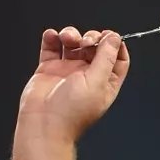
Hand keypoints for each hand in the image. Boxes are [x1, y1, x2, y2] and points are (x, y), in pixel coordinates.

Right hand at [19, 27, 130, 141]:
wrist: (42, 125)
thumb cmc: (70, 114)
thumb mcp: (97, 82)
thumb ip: (106, 57)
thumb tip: (114, 38)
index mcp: (105, 83)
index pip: (117, 58)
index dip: (115, 44)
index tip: (108, 35)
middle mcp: (87, 76)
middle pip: (95, 46)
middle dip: (91, 37)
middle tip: (85, 41)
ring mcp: (67, 71)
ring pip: (73, 44)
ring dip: (71, 35)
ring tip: (66, 38)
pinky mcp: (49, 69)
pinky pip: (51, 47)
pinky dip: (51, 38)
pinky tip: (52, 36)